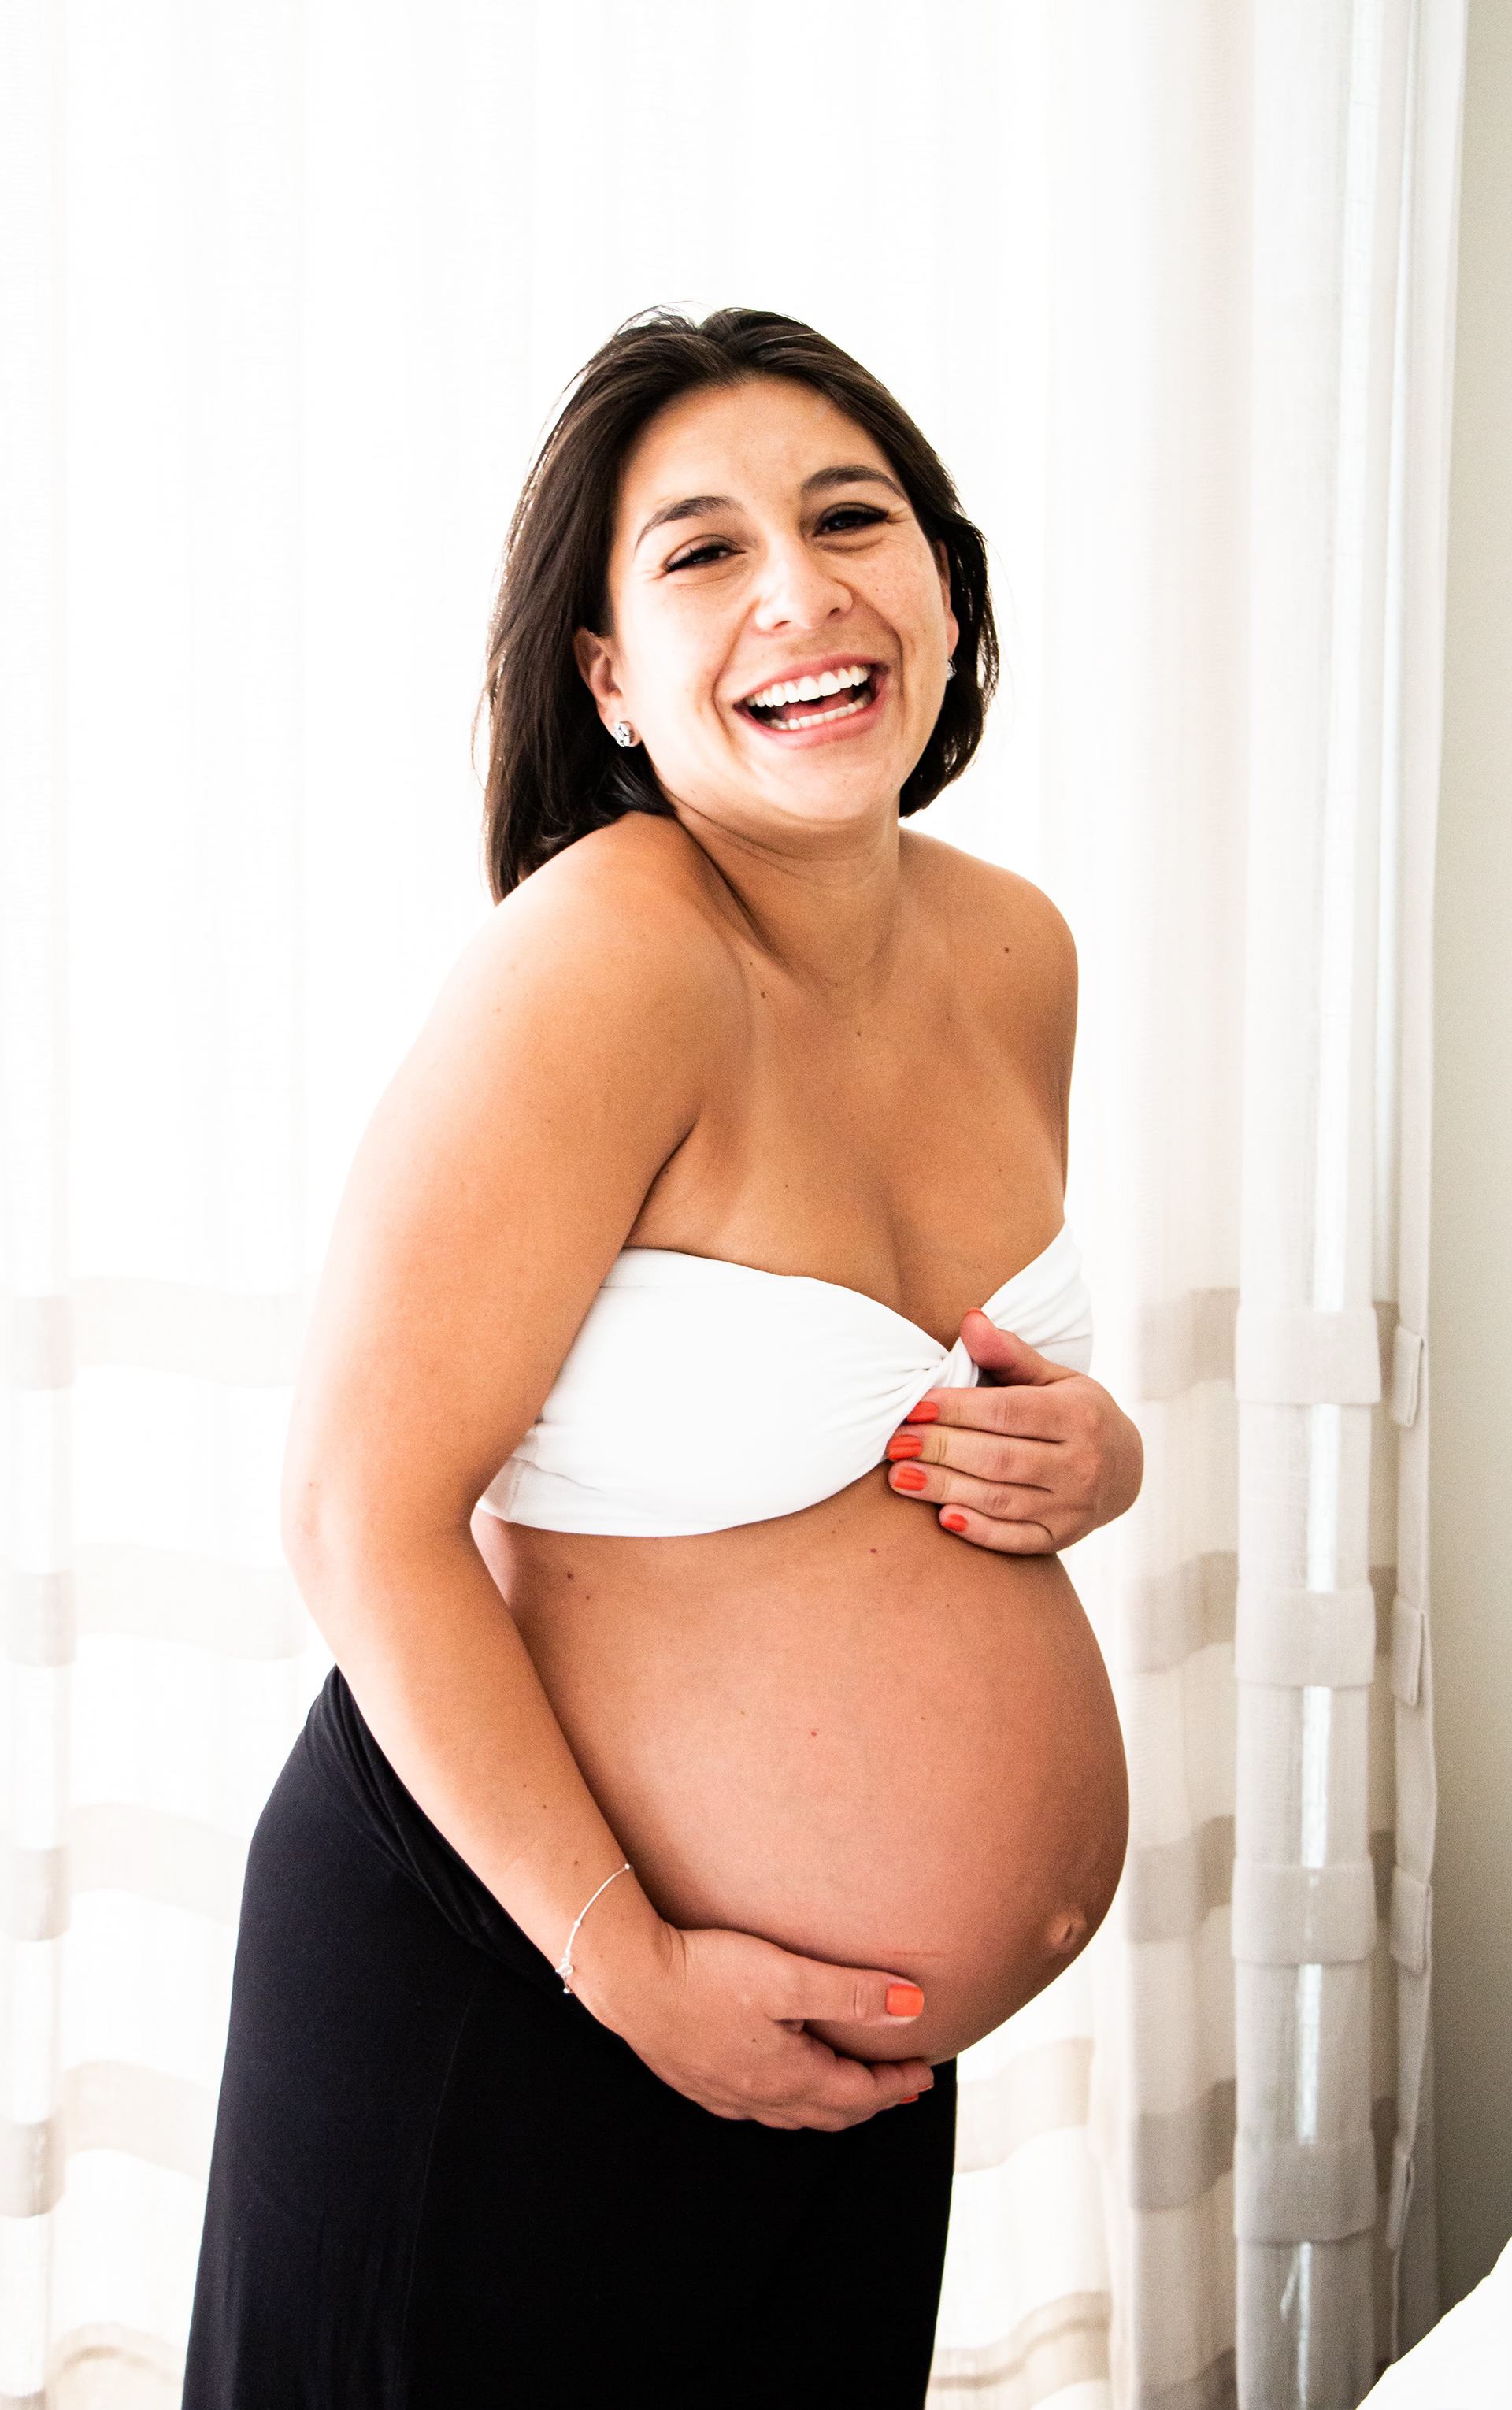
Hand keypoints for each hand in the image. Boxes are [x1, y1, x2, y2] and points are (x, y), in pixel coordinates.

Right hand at [574, 1915, 933, 2130]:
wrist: (630, 1980)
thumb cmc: (707, 1974)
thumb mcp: (789, 1977)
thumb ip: (853, 1993)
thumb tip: (914, 2007)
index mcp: (789, 2078)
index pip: (859, 2094)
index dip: (897, 2084)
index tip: (925, 2073)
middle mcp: (759, 2097)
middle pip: (831, 2113)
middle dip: (871, 2101)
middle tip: (901, 2088)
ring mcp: (726, 2094)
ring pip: (794, 2113)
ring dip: (832, 2104)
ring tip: (851, 2091)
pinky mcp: (700, 2080)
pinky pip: (760, 2106)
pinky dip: (791, 2101)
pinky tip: (783, 2083)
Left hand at [885, 1314, 1142, 1553]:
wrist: (1125, 1470)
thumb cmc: (1076, 1414)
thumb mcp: (1054, 1377)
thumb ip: (1009, 1354)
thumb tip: (970, 1320)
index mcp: (1078, 1415)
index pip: (1007, 1411)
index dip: (957, 1410)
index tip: (914, 1408)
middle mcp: (1081, 1463)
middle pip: (998, 1458)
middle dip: (940, 1449)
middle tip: (896, 1444)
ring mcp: (1073, 1506)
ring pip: (1000, 1500)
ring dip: (945, 1488)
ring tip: (900, 1477)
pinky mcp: (1062, 1538)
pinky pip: (1015, 1539)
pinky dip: (978, 1530)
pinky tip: (942, 1516)